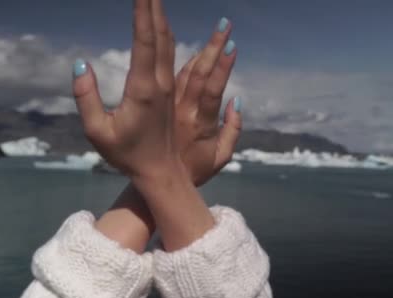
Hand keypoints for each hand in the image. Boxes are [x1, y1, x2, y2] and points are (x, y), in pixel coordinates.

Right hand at [73, 0, 177, 180]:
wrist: (162, 173)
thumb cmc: (127, 155)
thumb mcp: (97, 132)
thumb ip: (86, 98)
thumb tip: (80, 65)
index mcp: (143, 90)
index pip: (145, 41)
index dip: (143, 13)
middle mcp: (160, 83)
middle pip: (160, 36)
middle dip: (154, 7)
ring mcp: (169, 87)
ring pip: (169, 44)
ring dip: (161, 18)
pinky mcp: (171, 92)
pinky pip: (172, 56)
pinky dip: (166, 35)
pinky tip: (164, 27)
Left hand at [174, 21, 241, 185]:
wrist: (155, 179)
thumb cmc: (192, 171)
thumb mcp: (219, 159)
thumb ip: (232, 130)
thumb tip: (236, 100)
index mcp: (198, 124)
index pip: (209, 88)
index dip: (220, 65)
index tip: (231, 42)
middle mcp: (182, 109)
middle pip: (198, 73)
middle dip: (213, 47)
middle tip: (225, 23)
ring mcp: (170, 104)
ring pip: (185, 72)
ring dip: (200, 51)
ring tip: (214, 32)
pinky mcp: (161, 103)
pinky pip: (175, 77)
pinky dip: (184, 60)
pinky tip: (190, 46)